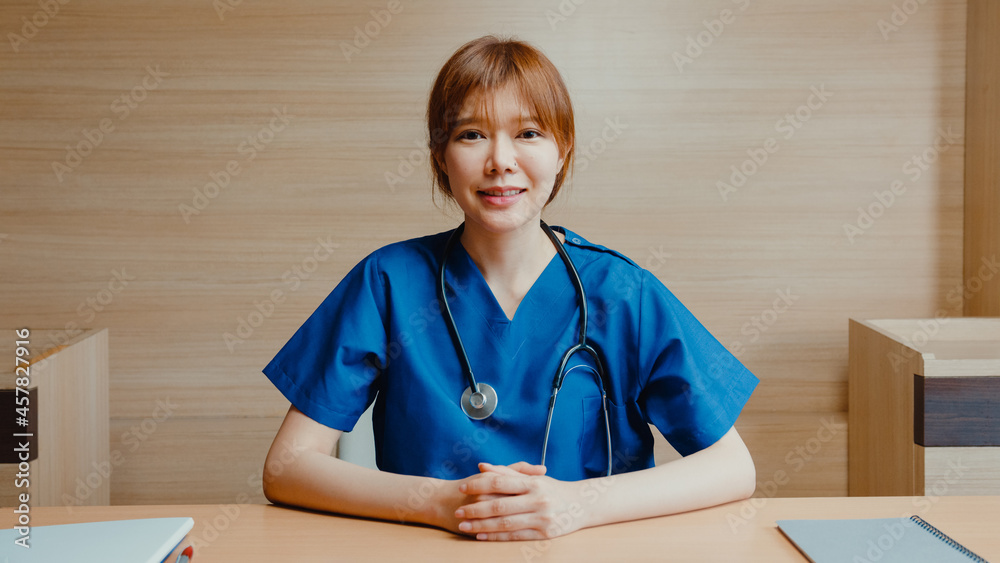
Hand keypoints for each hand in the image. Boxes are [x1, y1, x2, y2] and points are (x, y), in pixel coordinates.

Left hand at [453, 462, 588, 540]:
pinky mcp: (544, 534)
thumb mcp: (533, 478)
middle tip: (458, 511)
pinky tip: (481, 535)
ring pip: (505, 523)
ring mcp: (541, 518)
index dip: (478, 485)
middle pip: (499, 506)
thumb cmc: (553, 489)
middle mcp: (537, 500)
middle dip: (475, 509)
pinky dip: (496, 537)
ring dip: (481, 525)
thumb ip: (507, 472)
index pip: (500, 483)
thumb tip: (482, 466)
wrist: (582, 505)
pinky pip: (515, 536)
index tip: (462, 488)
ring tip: (464, 526)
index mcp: (533, 483)